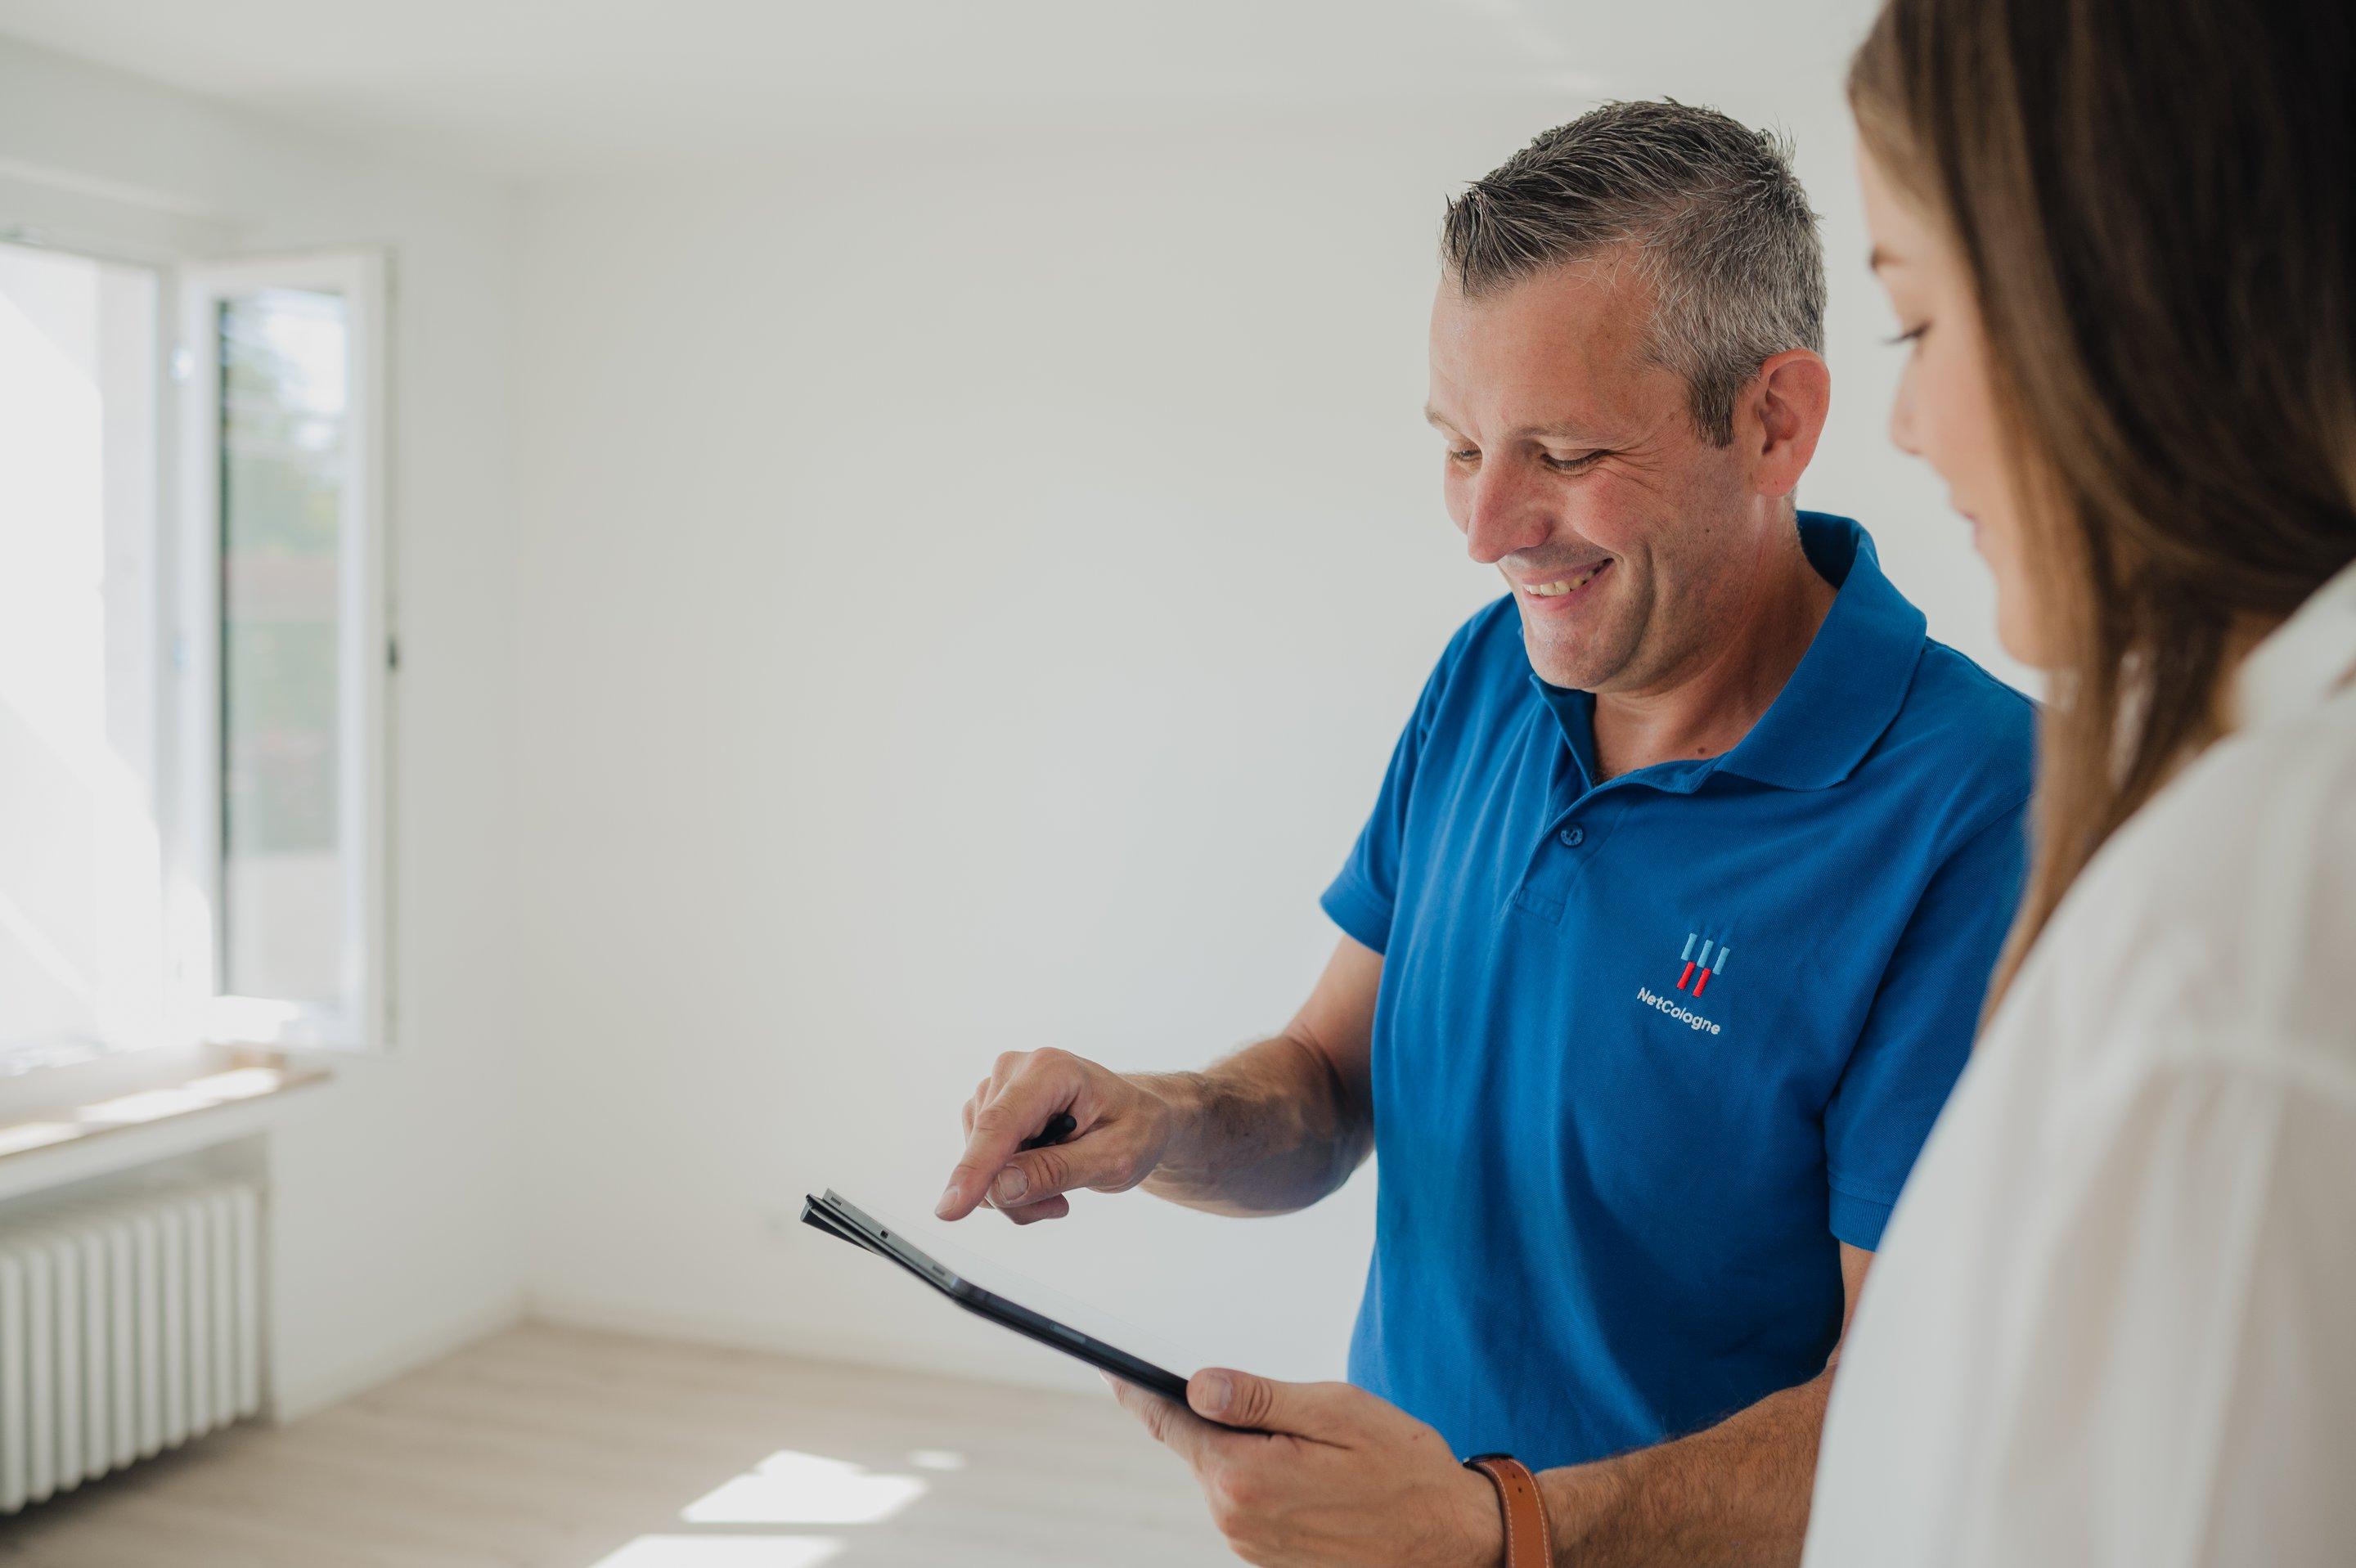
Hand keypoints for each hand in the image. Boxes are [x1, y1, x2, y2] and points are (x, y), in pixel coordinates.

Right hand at [937, 1049, 1177, 1223]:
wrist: (1136, 1117)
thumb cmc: (1134, 1128)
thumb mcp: (1114, 1158)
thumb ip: (1058, 1171)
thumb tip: (1002, 1188)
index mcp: (1050, 1070)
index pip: (1001, 1124)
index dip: (975, 1168)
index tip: (950, 1209)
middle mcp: (1014, 1070)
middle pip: (987, 1150)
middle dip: (1016, 1193)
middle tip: (1061, 1203)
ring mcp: (997, 1089)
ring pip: (979, 1163)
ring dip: (1014, 1192)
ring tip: (1060, 1184)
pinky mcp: (988, 1110)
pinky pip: (980, 1163)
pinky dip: (1007, 1184)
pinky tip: (1041, 1177)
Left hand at [1108, 1367, 1501, 1567]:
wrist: (1452, 1541)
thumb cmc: (1404, 1469)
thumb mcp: (1335, 1411)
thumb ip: (1259, 1398)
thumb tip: (1197, 1384)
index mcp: (1243, 1478)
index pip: (1170, 1422)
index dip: (1137, 1388)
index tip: (1108, 1363)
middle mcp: (1234, 1519)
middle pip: (1198, 1445)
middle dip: (1217, 1412)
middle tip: (1269, 1392)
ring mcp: (1249, 1544)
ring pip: (1223, 1471)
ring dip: (1247, 1444)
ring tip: (1311, 1438)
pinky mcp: (1268, 1555)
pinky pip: (1246, 1498)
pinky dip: (1263, 1472)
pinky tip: (1311, 1466)